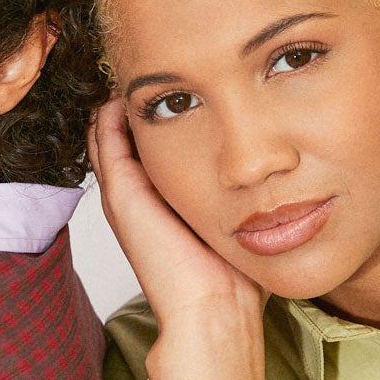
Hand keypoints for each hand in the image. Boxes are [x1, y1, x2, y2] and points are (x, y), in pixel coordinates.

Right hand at [87, 99, 267, 379]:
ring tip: (135, 72)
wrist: (213, 311)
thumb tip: (274, 169)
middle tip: (152, 68)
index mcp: (164, 203)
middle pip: (125, 138)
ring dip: (122, 105)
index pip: (154, 148)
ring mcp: (124, 196)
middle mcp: (139, 198)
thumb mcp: (237, 220)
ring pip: (109, 136)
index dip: (167, 116)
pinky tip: (125, 93)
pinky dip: (111, 117)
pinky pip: (105, 143)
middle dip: (140, 104)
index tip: (185, 85)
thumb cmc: (232, 277)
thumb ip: (240, 195)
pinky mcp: (121, 196)